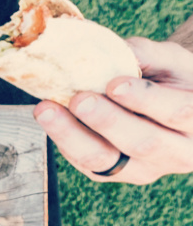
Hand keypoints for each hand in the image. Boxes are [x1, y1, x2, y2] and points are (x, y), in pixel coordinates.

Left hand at [34, 37, 192, 183]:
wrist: (170, 103)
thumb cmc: (174, 78)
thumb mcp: (172, 60)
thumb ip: (149, 55)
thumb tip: (118, 51)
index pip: (177, 112)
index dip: (146, 99)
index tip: (116, 83)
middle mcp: (178, 152)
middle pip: (142, 142)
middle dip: (107, 121)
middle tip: (79, 99)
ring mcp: (145, 169)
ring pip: (106, 160)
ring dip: (72, 135)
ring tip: (46, 110)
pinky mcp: (115, 174)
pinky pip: (86, 164)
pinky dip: (64, 141)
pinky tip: (49, 118)